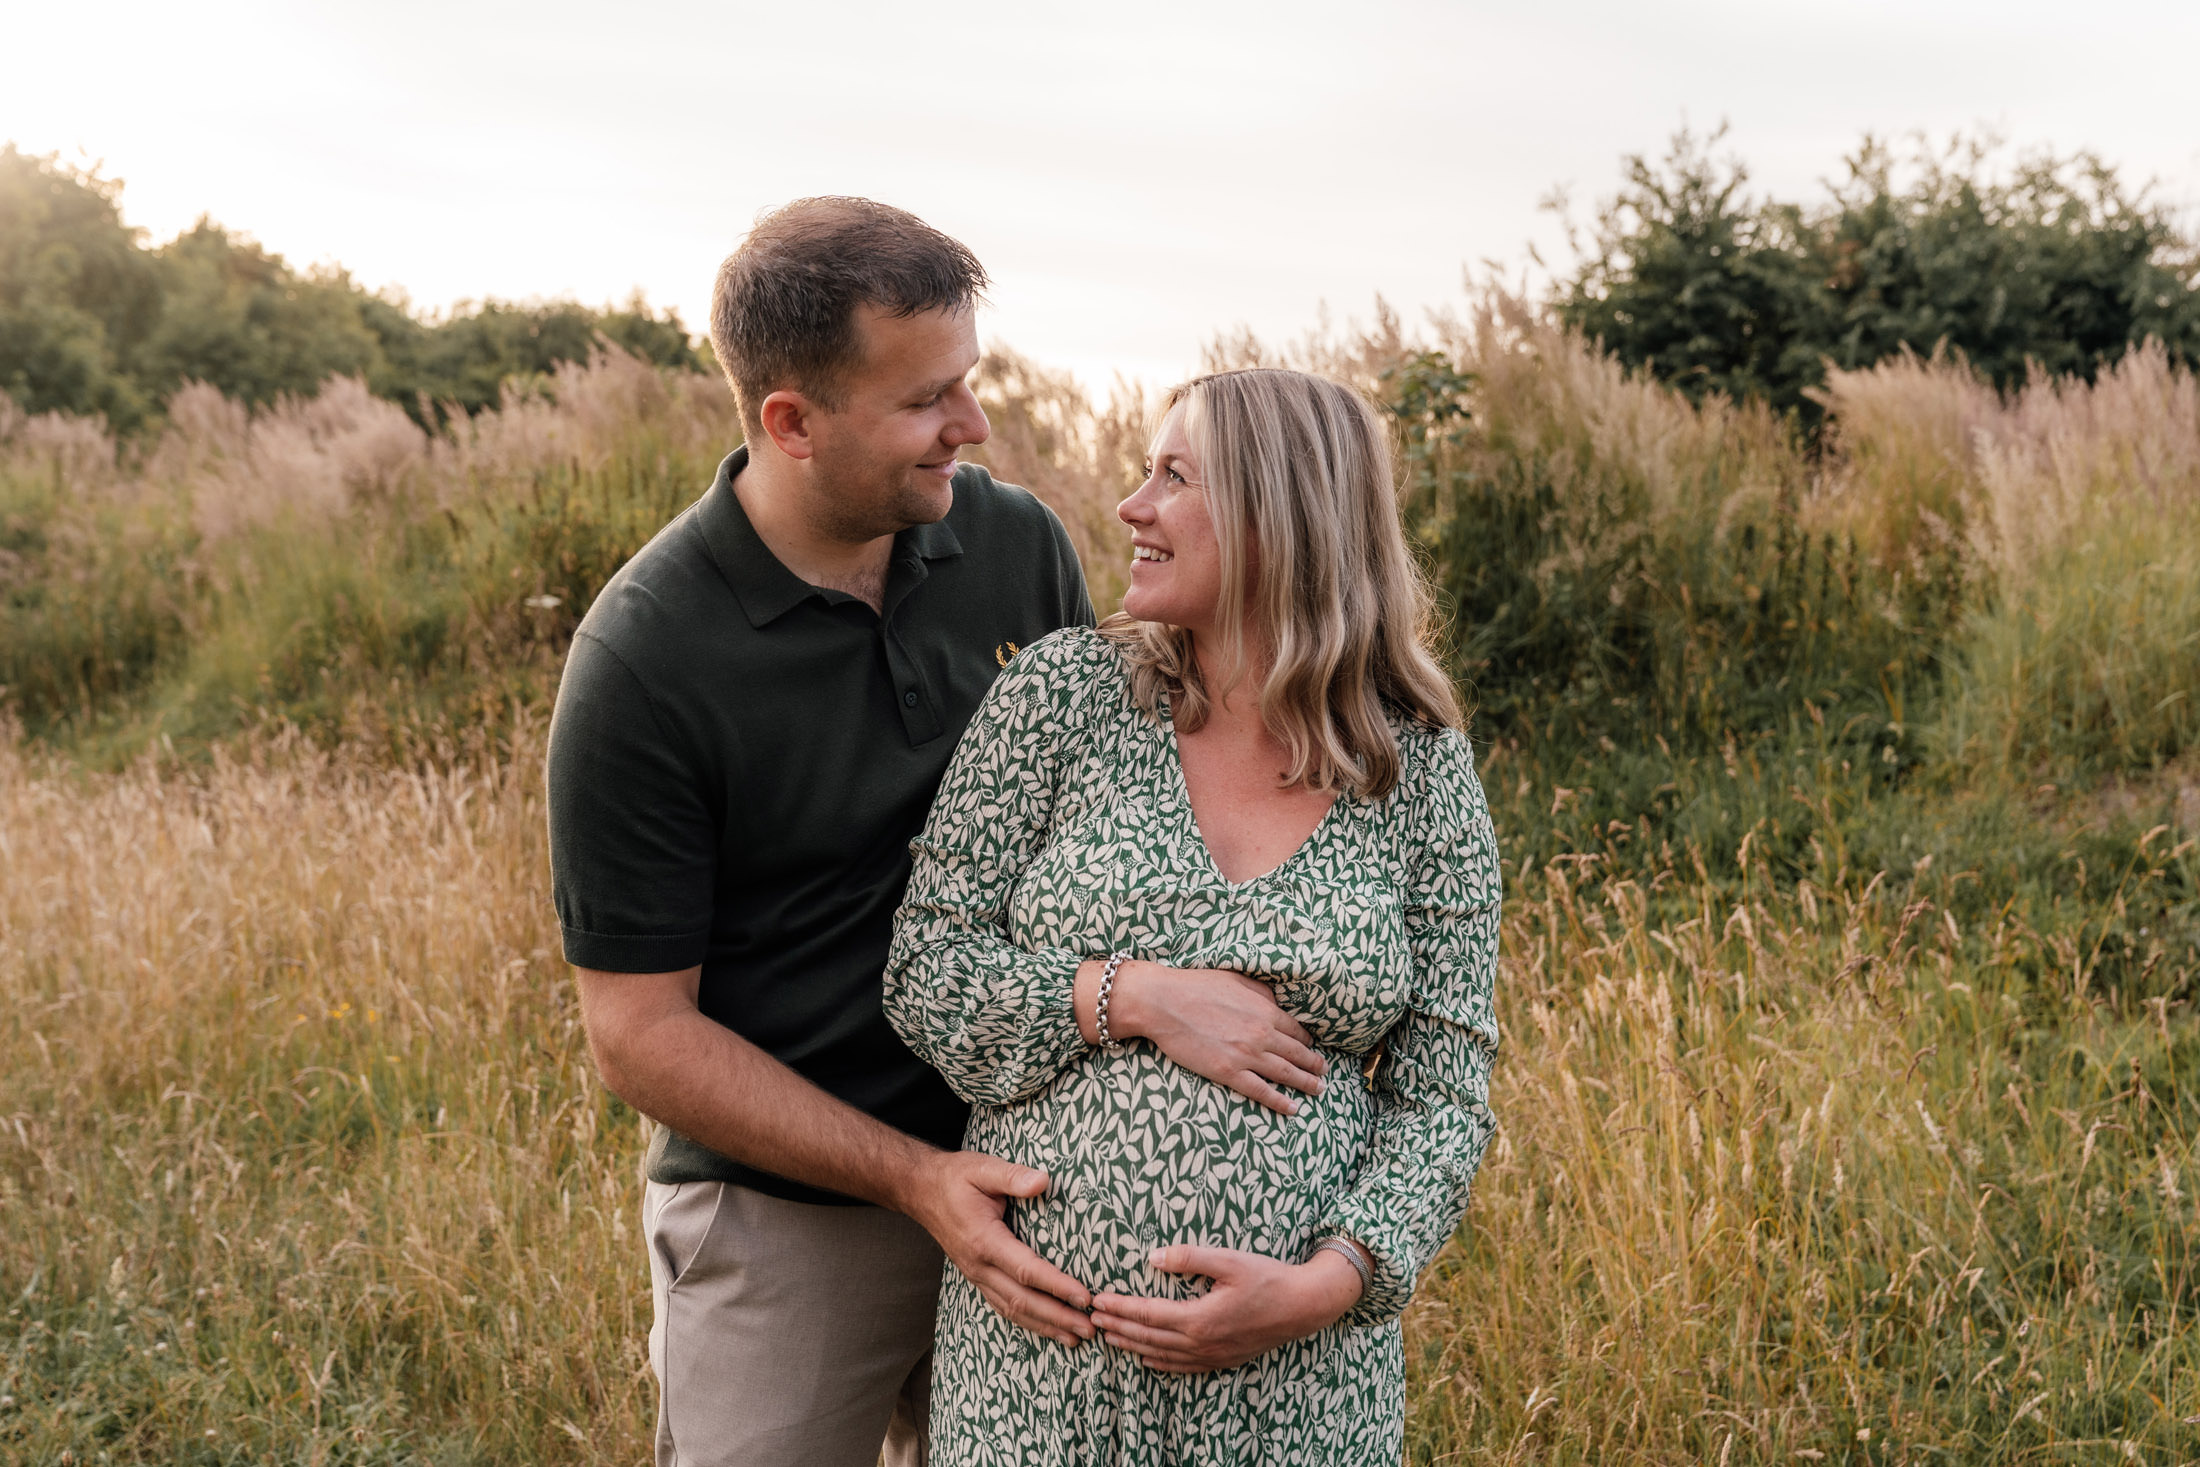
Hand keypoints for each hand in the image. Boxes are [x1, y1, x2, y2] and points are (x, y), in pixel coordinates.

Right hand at [898, 1150, 1093, 1348]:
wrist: (921, 1190)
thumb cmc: (956, 1177)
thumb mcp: (983, 1168)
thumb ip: (1013, 1176)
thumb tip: (1043, 1181)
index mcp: (984, 1240)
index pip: (1027, 1270)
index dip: (1057, 1286)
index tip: (1085, 1297)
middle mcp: (979, 1265)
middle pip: (1023, 1300)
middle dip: (1059, 1317)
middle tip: (1091, 1328)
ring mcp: (976, 1275)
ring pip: (1013, 1309)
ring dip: (1046, 1325)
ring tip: (1076, 1338)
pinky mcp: (977, 1277)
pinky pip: (1003, 1306)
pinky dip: (1027, 1321)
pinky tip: (1047, 1328)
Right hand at [1078, 960, 1327, 1115]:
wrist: (1164, 1002)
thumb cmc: (1196, 986)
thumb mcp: (1236, 979)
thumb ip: (1261, 993)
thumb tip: (1276, 1003)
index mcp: (1265, 1010)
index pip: (1296, 1030)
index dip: (1307, 1042)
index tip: (1312, 1048)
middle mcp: (1261, 1034)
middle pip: (1298, 1054)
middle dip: (1315, 1065)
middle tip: (1325, 1073)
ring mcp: (1246, 1055)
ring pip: (1286, 1073)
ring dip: (1306, 1083)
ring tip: (1319, 1090)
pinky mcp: (1228, 1072)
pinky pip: (1261, 1091)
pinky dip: (1280, 1101)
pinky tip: (1293, 1108)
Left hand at [1089, 1243, 1364, 1372]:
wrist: (1305, 1306)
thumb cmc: (1268, 1277)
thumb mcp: (1229, 1260)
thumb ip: (1190, 1258)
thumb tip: (1152, 1257)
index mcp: (1199, 1318)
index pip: (1148, 1314)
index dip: (1120, 1307)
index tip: (1097, 1300)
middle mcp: (1202, 1342)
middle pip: (1148, 1337)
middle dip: (1118, 1327)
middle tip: (1091, 1318)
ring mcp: (1212, 1355)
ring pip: (1162, 1355)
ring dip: (1132, 1346)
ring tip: (1109, 1337)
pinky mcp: (1223, 1359)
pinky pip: (1183, 1367)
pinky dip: (1159, 1363)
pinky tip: (1147, 1359)